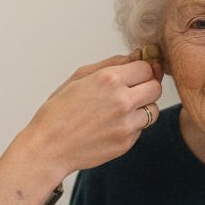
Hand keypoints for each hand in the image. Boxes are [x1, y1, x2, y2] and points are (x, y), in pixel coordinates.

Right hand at [24, 50, 163, 176]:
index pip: (146, 67)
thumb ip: (110, 64)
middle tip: (131, 91)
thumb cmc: (58, 111)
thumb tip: (136, 56)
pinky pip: (141, 128)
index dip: (140, 70)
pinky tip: (110, 126)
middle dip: (146, 87)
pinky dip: (131, 126)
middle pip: (156, 87)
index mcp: (109, 79)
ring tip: (120, 110)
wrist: (48, 148)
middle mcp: (122, 101)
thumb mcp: (78, 78)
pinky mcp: (127, 142)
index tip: (132, 75)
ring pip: (153, 109)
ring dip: (142, 108)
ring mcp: (126, 124)